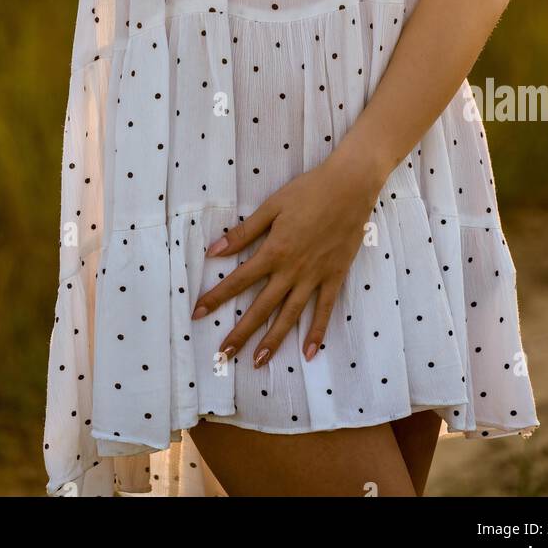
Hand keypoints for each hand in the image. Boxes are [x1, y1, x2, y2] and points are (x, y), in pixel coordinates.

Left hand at [191, 154, 383, 368]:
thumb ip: (244, 232)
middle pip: (261, 307)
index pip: (238, 280)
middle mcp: (292, 270)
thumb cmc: (309, 191)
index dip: (216, 297)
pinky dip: (317, 332)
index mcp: (274, 251)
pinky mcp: (335, 277)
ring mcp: (315, 277)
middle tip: (224, 354)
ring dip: (273, 340)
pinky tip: (309, 353)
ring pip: (290, 315)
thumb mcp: (272, 206)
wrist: (350, 186)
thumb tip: (214, 251)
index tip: (197, 313)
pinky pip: (325, 310)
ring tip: (258, 361)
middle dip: (241, 332)